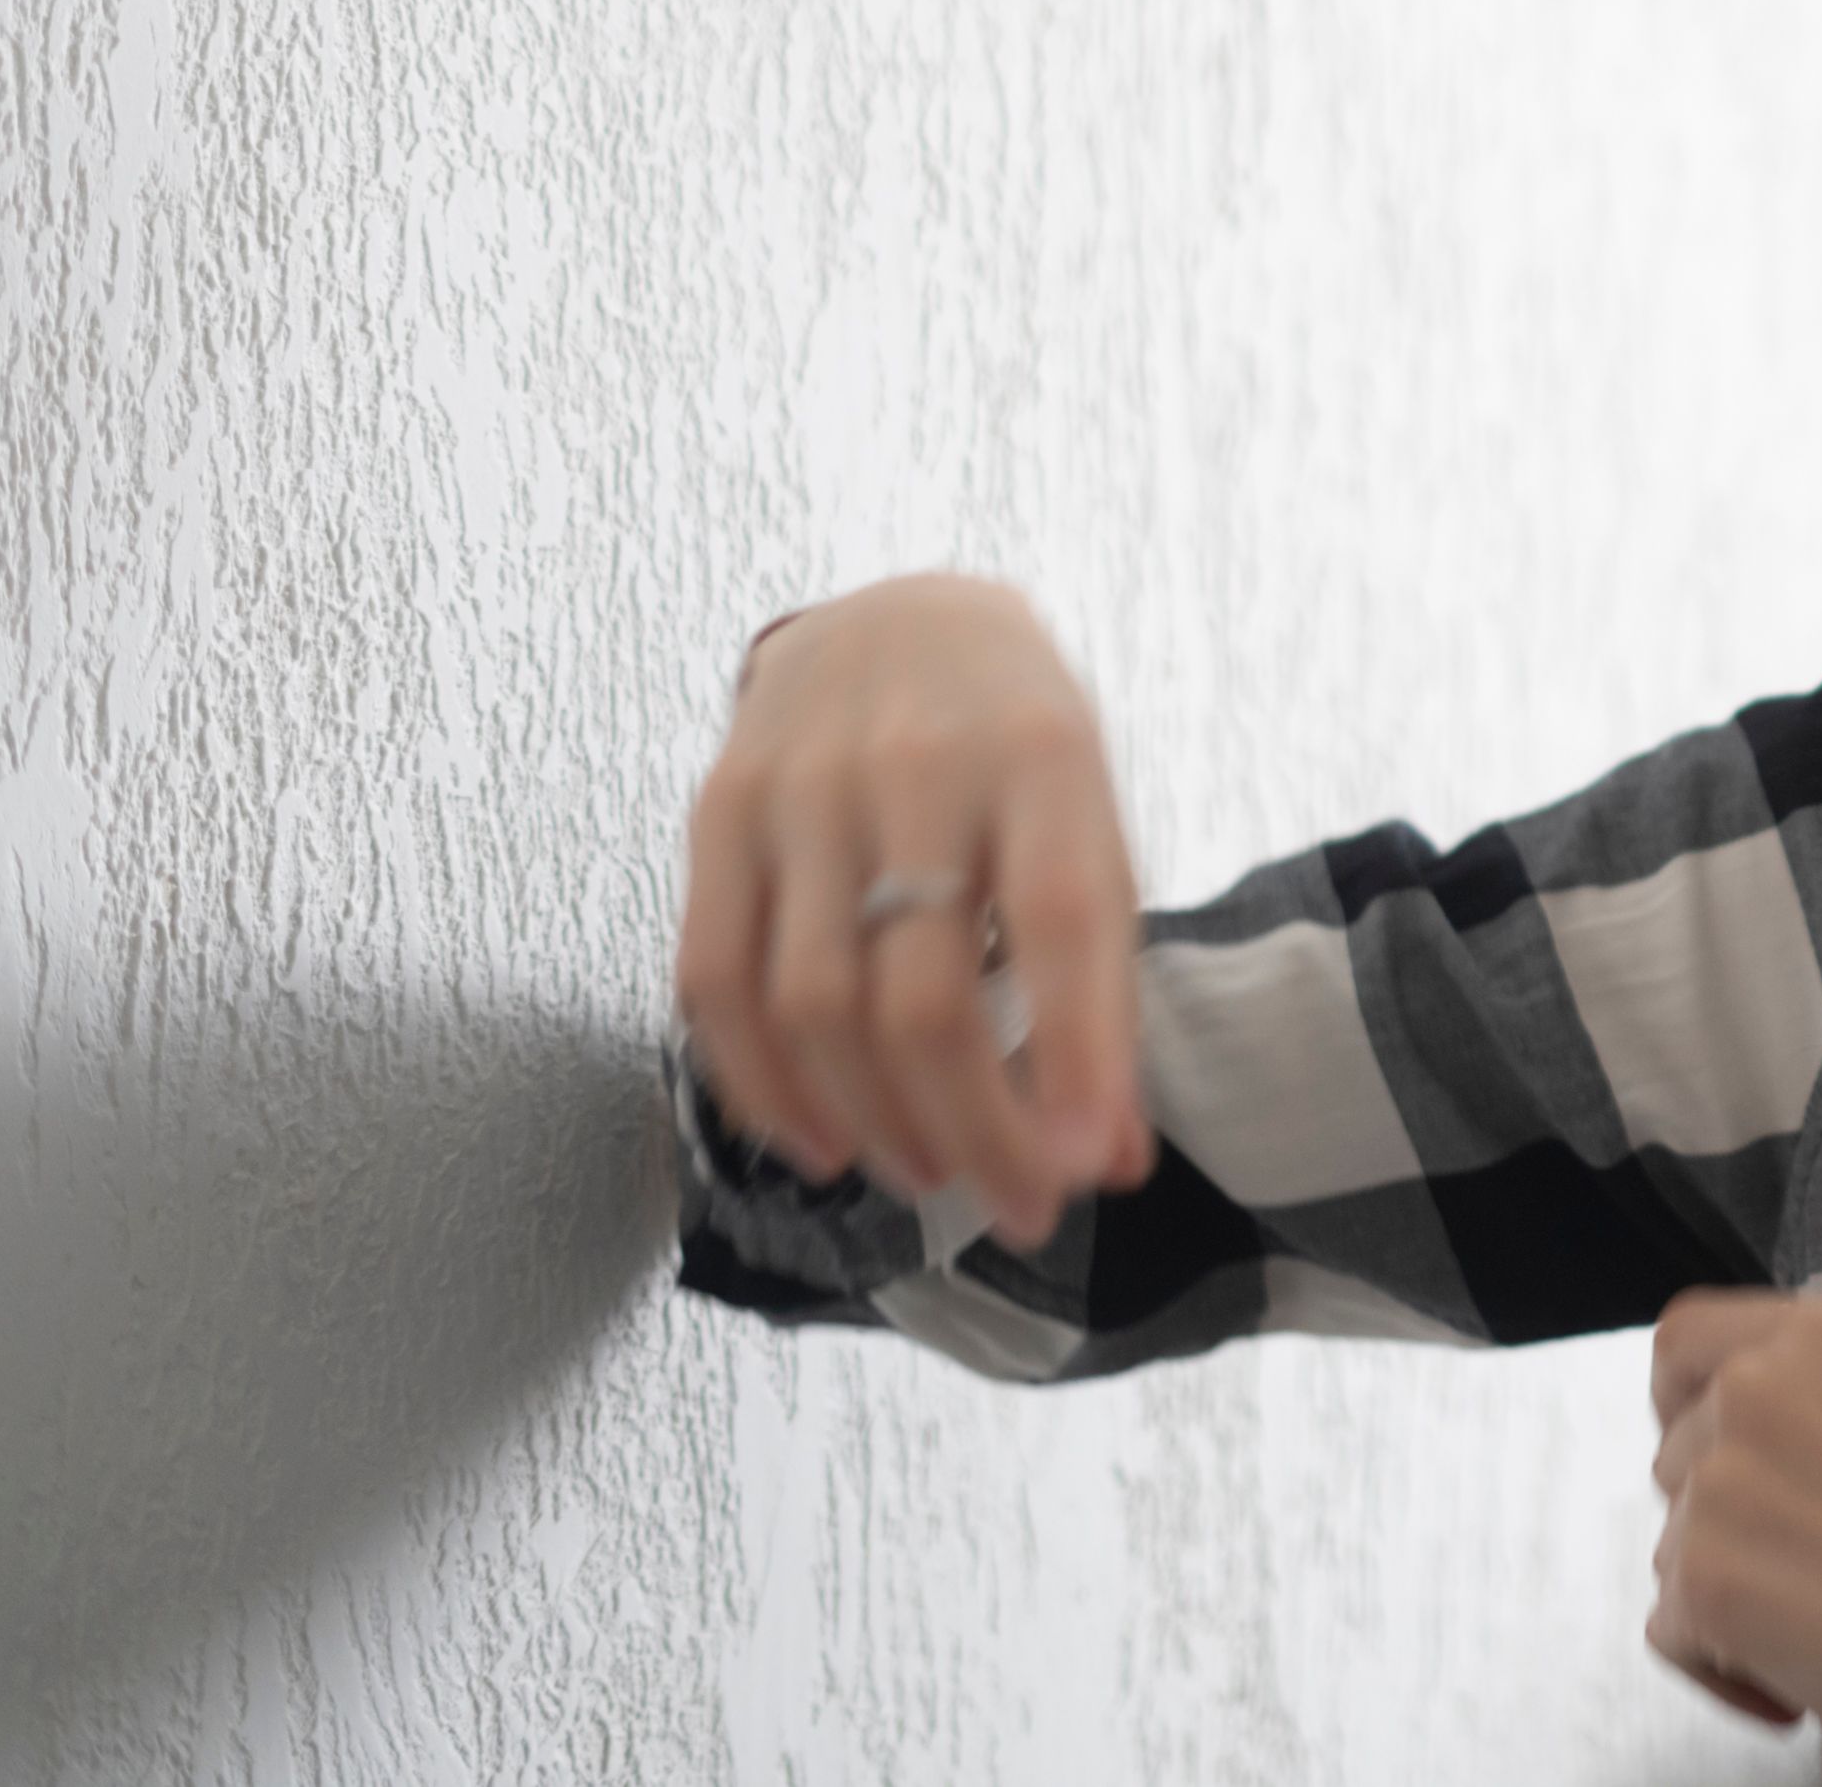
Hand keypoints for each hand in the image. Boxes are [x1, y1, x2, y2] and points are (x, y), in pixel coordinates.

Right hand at [672, 574, 1153, 1248]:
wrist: (896, 617)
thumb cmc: (1018, 744)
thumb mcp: (1093, 824)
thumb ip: (1104, 981)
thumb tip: (1108, 1158)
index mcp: (1041, 752)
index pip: (1059, 923)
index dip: (1070, 1061)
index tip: (1083, 1170)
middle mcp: (916, 763)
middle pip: (924, 996)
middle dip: (974, 1131)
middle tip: (1016, 1205)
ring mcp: (802, 786)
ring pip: (815, 1007)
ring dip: (875, 1125)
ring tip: (931, 1175)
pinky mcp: (716, 811)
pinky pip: (712, 982)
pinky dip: (762, 1088)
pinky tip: (822, 1142)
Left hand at [1646, 1290, 1821, 1785]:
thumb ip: (1804, 1410)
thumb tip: (1731, 1456)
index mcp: (1815, 1336)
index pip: (1681, 1340)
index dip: (1683, 1403)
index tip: (1717, 1454)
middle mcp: (1756, 1386)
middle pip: (1674, 1455)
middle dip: (1721, 1520)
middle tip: (1802, 1565)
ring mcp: (1722, 1478)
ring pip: (1671, 1547)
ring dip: (1724, 1594)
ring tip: (1817, 1621)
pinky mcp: (1704, 1573)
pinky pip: (1670, 1631)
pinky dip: (1723, 1666)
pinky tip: (1800, 1674)